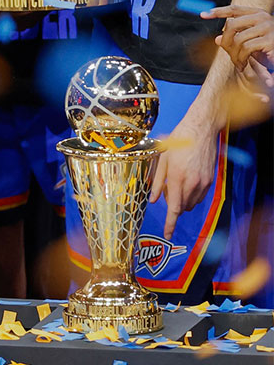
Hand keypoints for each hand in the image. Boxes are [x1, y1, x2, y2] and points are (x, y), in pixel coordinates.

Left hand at [150, 114, 217, 238]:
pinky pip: (200, 196)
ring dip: (182, 200)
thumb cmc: (178, 141)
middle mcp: (192, 183)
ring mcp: (204, 182)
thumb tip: (152, 200)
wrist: (201, 130)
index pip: (174, 208)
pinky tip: (186, 181)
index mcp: (177, 178)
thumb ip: (156, 181)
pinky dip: (191, 195)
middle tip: (165, 190)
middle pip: (182, 207)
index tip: (168, 234)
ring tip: (176, 182)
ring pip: (191, 203)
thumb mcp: (161, 159)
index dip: (170, 223)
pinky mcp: (211, 180)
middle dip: (172, 205)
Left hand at [202, 5, 273, 70]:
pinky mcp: (270, 40)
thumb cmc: (268, 51)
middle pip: (232, 24)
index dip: (218, 11)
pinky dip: (241, 58)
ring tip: (238, 63)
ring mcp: (268, 27)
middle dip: (226, 41)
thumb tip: (217, 39)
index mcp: (258, 14)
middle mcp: (263, 17)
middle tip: (227, 54)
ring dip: (234, 54)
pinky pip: (246, 48)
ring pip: (237, 39)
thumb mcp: (250, 43)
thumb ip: (235, 39)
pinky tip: (243, 65)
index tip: (202, 15)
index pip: (235, 9)